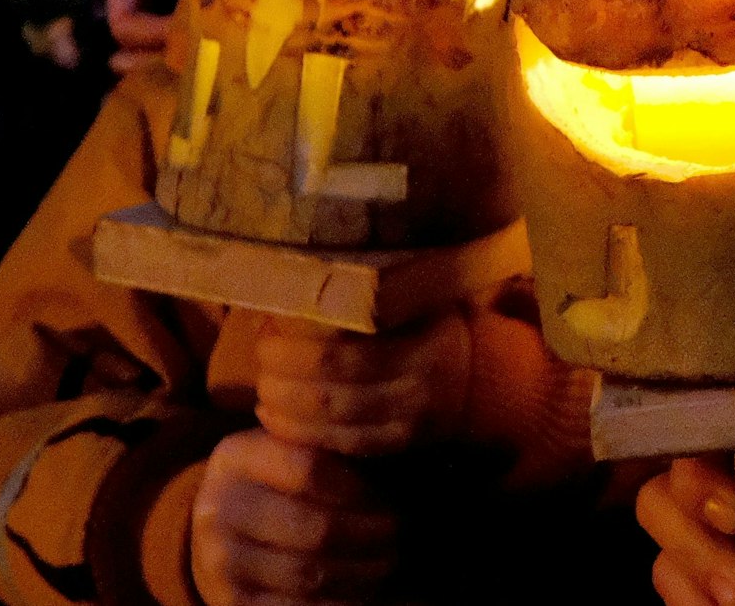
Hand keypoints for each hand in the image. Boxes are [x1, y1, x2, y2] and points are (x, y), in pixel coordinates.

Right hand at [190, 429, 396, 605]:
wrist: (216, 534)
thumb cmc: (270, 485)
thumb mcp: (282, 452)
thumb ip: (321, 449)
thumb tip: (385, 455)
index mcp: (235, 458)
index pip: (308, 468)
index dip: (356, 486)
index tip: (382, 496)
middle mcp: (217, 508)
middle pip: (315, 528)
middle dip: (368, 534)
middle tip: (395, 533)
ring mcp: (219, 560)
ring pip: (310, 573)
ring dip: (361, 572)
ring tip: (386, 561)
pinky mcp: (230, 601)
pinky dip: (338, 602)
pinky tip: (361, 590)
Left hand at [254, 313, 470, 456]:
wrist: (474, 380)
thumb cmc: (428, 327)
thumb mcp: (414, 300)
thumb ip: (373, 296)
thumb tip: (298, 287)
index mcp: (418, 343)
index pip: (340, 352)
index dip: (293, 348)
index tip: (266, 331)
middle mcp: (416, 387)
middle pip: (329, 388)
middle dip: (282, 376)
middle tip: (260, 360)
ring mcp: (408, 423)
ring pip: (331, 420)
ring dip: (285, 407)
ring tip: (263, 392)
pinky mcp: (397, 447)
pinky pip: (343, 445)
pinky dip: (303, 434)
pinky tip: (278, 421)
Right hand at [639, 448, 734, 604]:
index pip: (699, 441)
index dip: (700, 479)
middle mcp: (721, 477)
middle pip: (661, 499)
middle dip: (693, 547)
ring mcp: (710, 531)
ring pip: (663, 550)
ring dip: (690, 583)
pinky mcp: (711, 575)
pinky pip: (675, 588)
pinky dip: (689, 605)